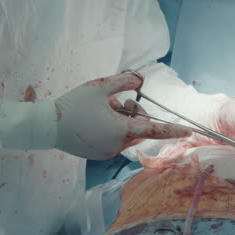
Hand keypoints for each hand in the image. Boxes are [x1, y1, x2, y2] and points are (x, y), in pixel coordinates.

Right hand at [54, 73, 191, 159]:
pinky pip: (116, 140)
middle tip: (120, 101)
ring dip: (123, 119)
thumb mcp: (99, 87)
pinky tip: (96, 120)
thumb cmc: (73, 105)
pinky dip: (113, 128)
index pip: (153, 130)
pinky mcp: (100, 154)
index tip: (189, 131)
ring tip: (103, 109)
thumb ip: (124, 81)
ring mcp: (108, 152)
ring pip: (128, 133)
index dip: (172, 130)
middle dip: (134, 112)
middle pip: (139, 127)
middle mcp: (117, 146)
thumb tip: (140, 79)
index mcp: (121, 130)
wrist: (45, 126)